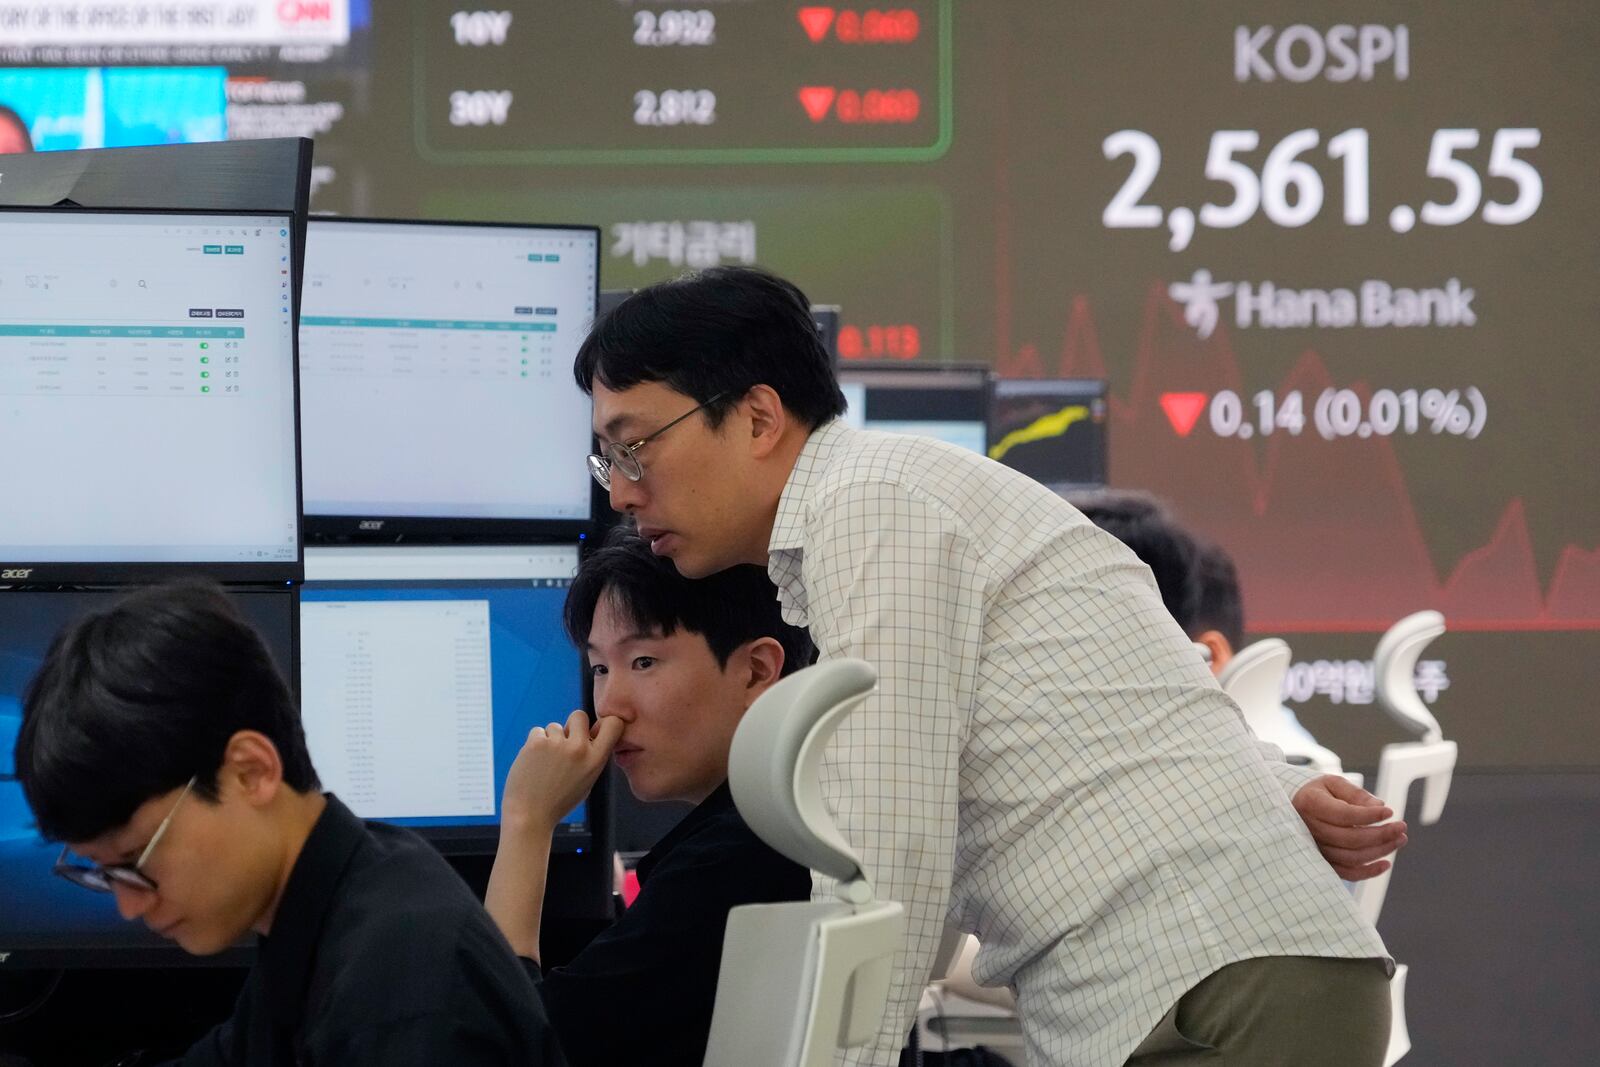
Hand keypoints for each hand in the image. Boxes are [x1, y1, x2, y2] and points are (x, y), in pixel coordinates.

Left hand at [501, 710, 624, 834]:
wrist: (529, 816)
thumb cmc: (558, 801)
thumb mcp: (586, 781)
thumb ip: (590, 757)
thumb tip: (590, 732)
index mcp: (596, 760)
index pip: (614, 724)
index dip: (604, 721)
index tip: (594, 729)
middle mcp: (580, 749)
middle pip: (579, 716)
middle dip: (571, 726)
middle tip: (563, 744)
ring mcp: (557, 745)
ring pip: (554, 726)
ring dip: (549, 740)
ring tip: (545, 764)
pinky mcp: (536, 743)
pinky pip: (537, 731)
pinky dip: (534, 744)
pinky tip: (533, 763)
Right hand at [1292, 774, 1407, 880]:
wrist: (1296, 809)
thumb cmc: (1320, 793)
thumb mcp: (1333, 783)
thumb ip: (1356, 793)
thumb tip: (1380, 807)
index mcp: (1310, 804)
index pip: (1344, 814)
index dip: (1370, 816)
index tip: (1390, 811)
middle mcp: (1309, 828)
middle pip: (1350, 839)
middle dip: (1381, 834)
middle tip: (1402, 827)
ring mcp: (1315, 848)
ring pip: (1351, 857)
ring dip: (1380, 851)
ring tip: (1400, 840)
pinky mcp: (1322, 862)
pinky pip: (1346, 874)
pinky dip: (1368, 872)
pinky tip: (1386, 864)